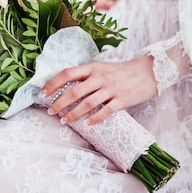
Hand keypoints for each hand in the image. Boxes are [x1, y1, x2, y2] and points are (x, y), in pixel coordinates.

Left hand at [41, 55, 157, 124]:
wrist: (149, 72)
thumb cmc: (120, 72)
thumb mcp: (101, 68)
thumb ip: (85, 76)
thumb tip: (64, 86)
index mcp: (92, 68)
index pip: (67, 73)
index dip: (53, 83)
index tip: (43, 93)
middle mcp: (99, 77)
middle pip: (74, 91)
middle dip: (60, 103)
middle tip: (51, 111)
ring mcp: (111, 89)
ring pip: (87, 103)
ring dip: (73, 113)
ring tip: (64, 121)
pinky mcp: (122, 100)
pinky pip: (105, 111)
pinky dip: (95, 118)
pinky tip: (87, 124)